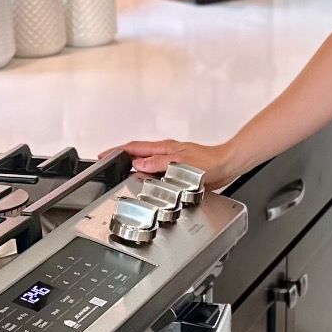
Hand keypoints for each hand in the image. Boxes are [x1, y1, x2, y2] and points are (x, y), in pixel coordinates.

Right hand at [106, 136, 236, 191]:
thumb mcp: (181, 163)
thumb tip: (139, 164)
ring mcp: (170, 161)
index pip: (135, 147)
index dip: (117, 151)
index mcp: (165, 148)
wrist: (227, 166)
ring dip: (134, 168)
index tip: (104, 154)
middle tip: (108, 166)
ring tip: (121, 176)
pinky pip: (156, 172)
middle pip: (138, 154)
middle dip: (121, 159)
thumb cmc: (210, 162)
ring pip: (146, 164)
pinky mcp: (176, 170)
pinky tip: (146, 184)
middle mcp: (166, 153)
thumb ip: (159, 163)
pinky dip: (147, 177)